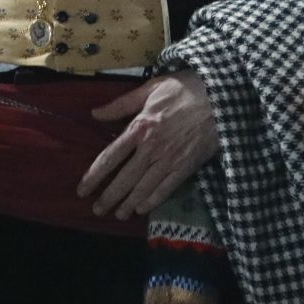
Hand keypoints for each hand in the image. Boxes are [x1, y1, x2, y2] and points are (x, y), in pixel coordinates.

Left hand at [77, 70, 218, 219]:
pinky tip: (142, 209)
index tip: (82, 189)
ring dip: (128, 203)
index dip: (94, 176)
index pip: (110, 157)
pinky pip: (167, 188)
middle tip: (97, 210)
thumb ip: (121, 104)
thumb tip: (95, 114)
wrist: (222, 97)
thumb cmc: (184, 88)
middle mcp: (152, 148)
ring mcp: (170, 159)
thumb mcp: (150, 88)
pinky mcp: (188, 166)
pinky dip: (153, 200)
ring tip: (117, 214)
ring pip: (144, 187)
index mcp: (139, 127)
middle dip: (108, 196)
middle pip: (125, 178)